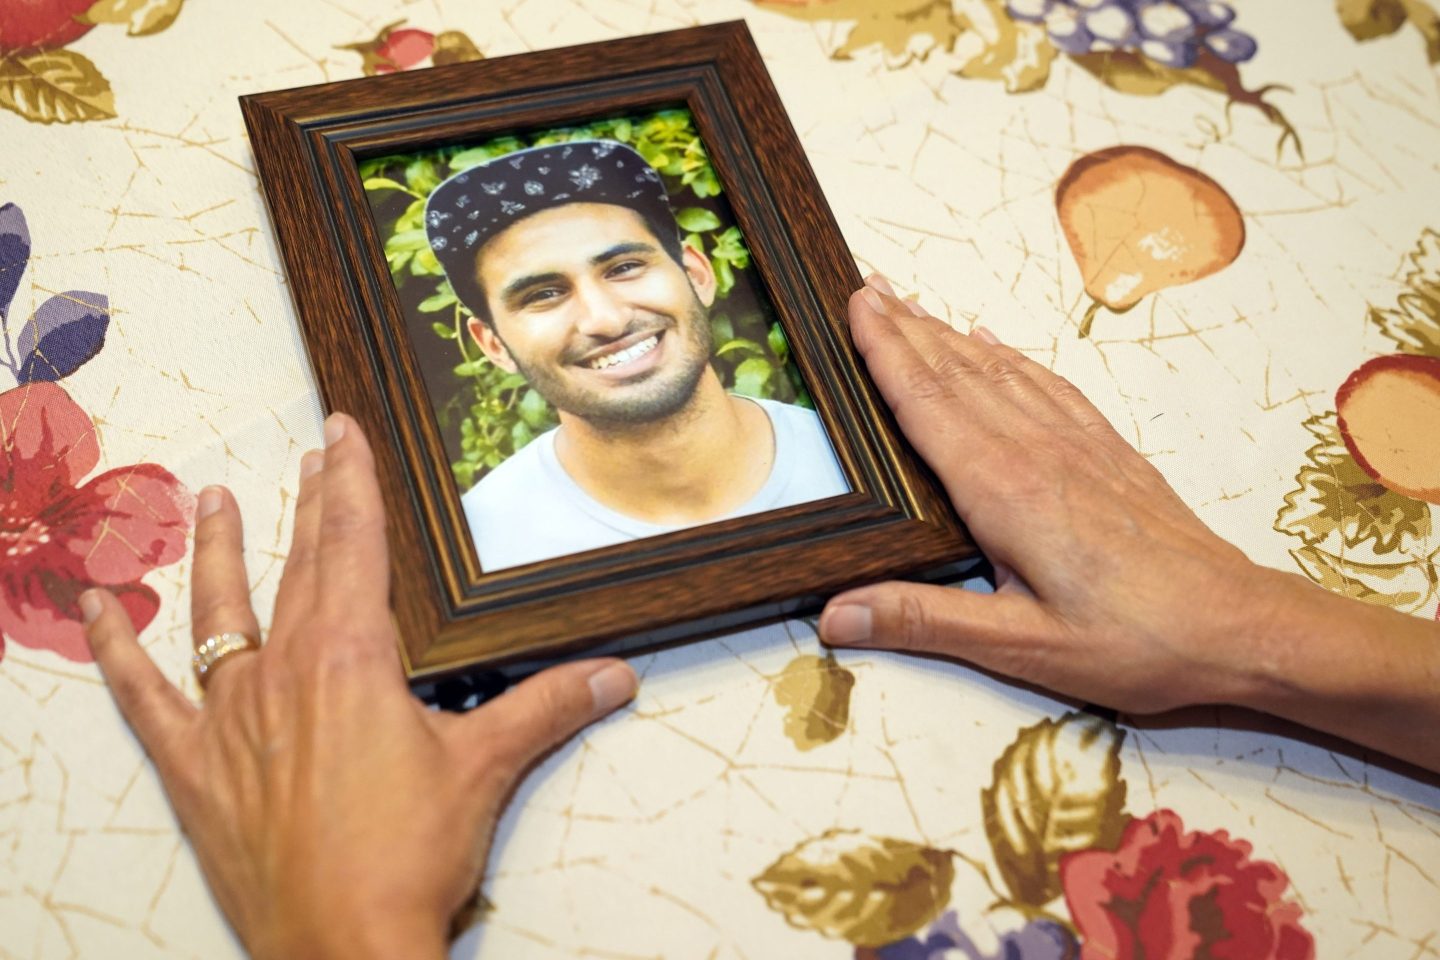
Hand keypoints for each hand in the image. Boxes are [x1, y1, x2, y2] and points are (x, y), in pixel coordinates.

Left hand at [82, 413, 637, 959]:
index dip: (353, 483)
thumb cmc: (405, 858)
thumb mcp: (485, 769)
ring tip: (213, 502)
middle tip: (312, 454)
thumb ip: (547, 708)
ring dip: (218, 552)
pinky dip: (116, 650)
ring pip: (219, 613)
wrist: (343, 946)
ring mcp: (232, 718)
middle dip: (308, 503)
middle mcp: (284, 673)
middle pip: (298, 566)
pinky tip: (97, 610)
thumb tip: (611, 674)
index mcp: (351, 660)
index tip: (345, 435)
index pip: (355, 546)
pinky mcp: (196, 766)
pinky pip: (144, 696)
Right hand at [819, 275, 1287, 714]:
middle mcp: (1036, 451)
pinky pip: (1046, 385)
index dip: (886, 352)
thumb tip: (836, 614)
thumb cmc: (1134, 639)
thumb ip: (926, 620)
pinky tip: (993, 343)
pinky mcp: (1105, 451)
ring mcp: (1075, 444)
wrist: (1236, 624)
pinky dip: (1010, 357)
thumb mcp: (1020, 645)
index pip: (927, 404)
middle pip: (956, 372)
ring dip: (948, 334)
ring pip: (998, 371)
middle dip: (906, 327)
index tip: (855, 307)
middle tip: (867, 286)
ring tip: (911, 303)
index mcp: (1004, 489)